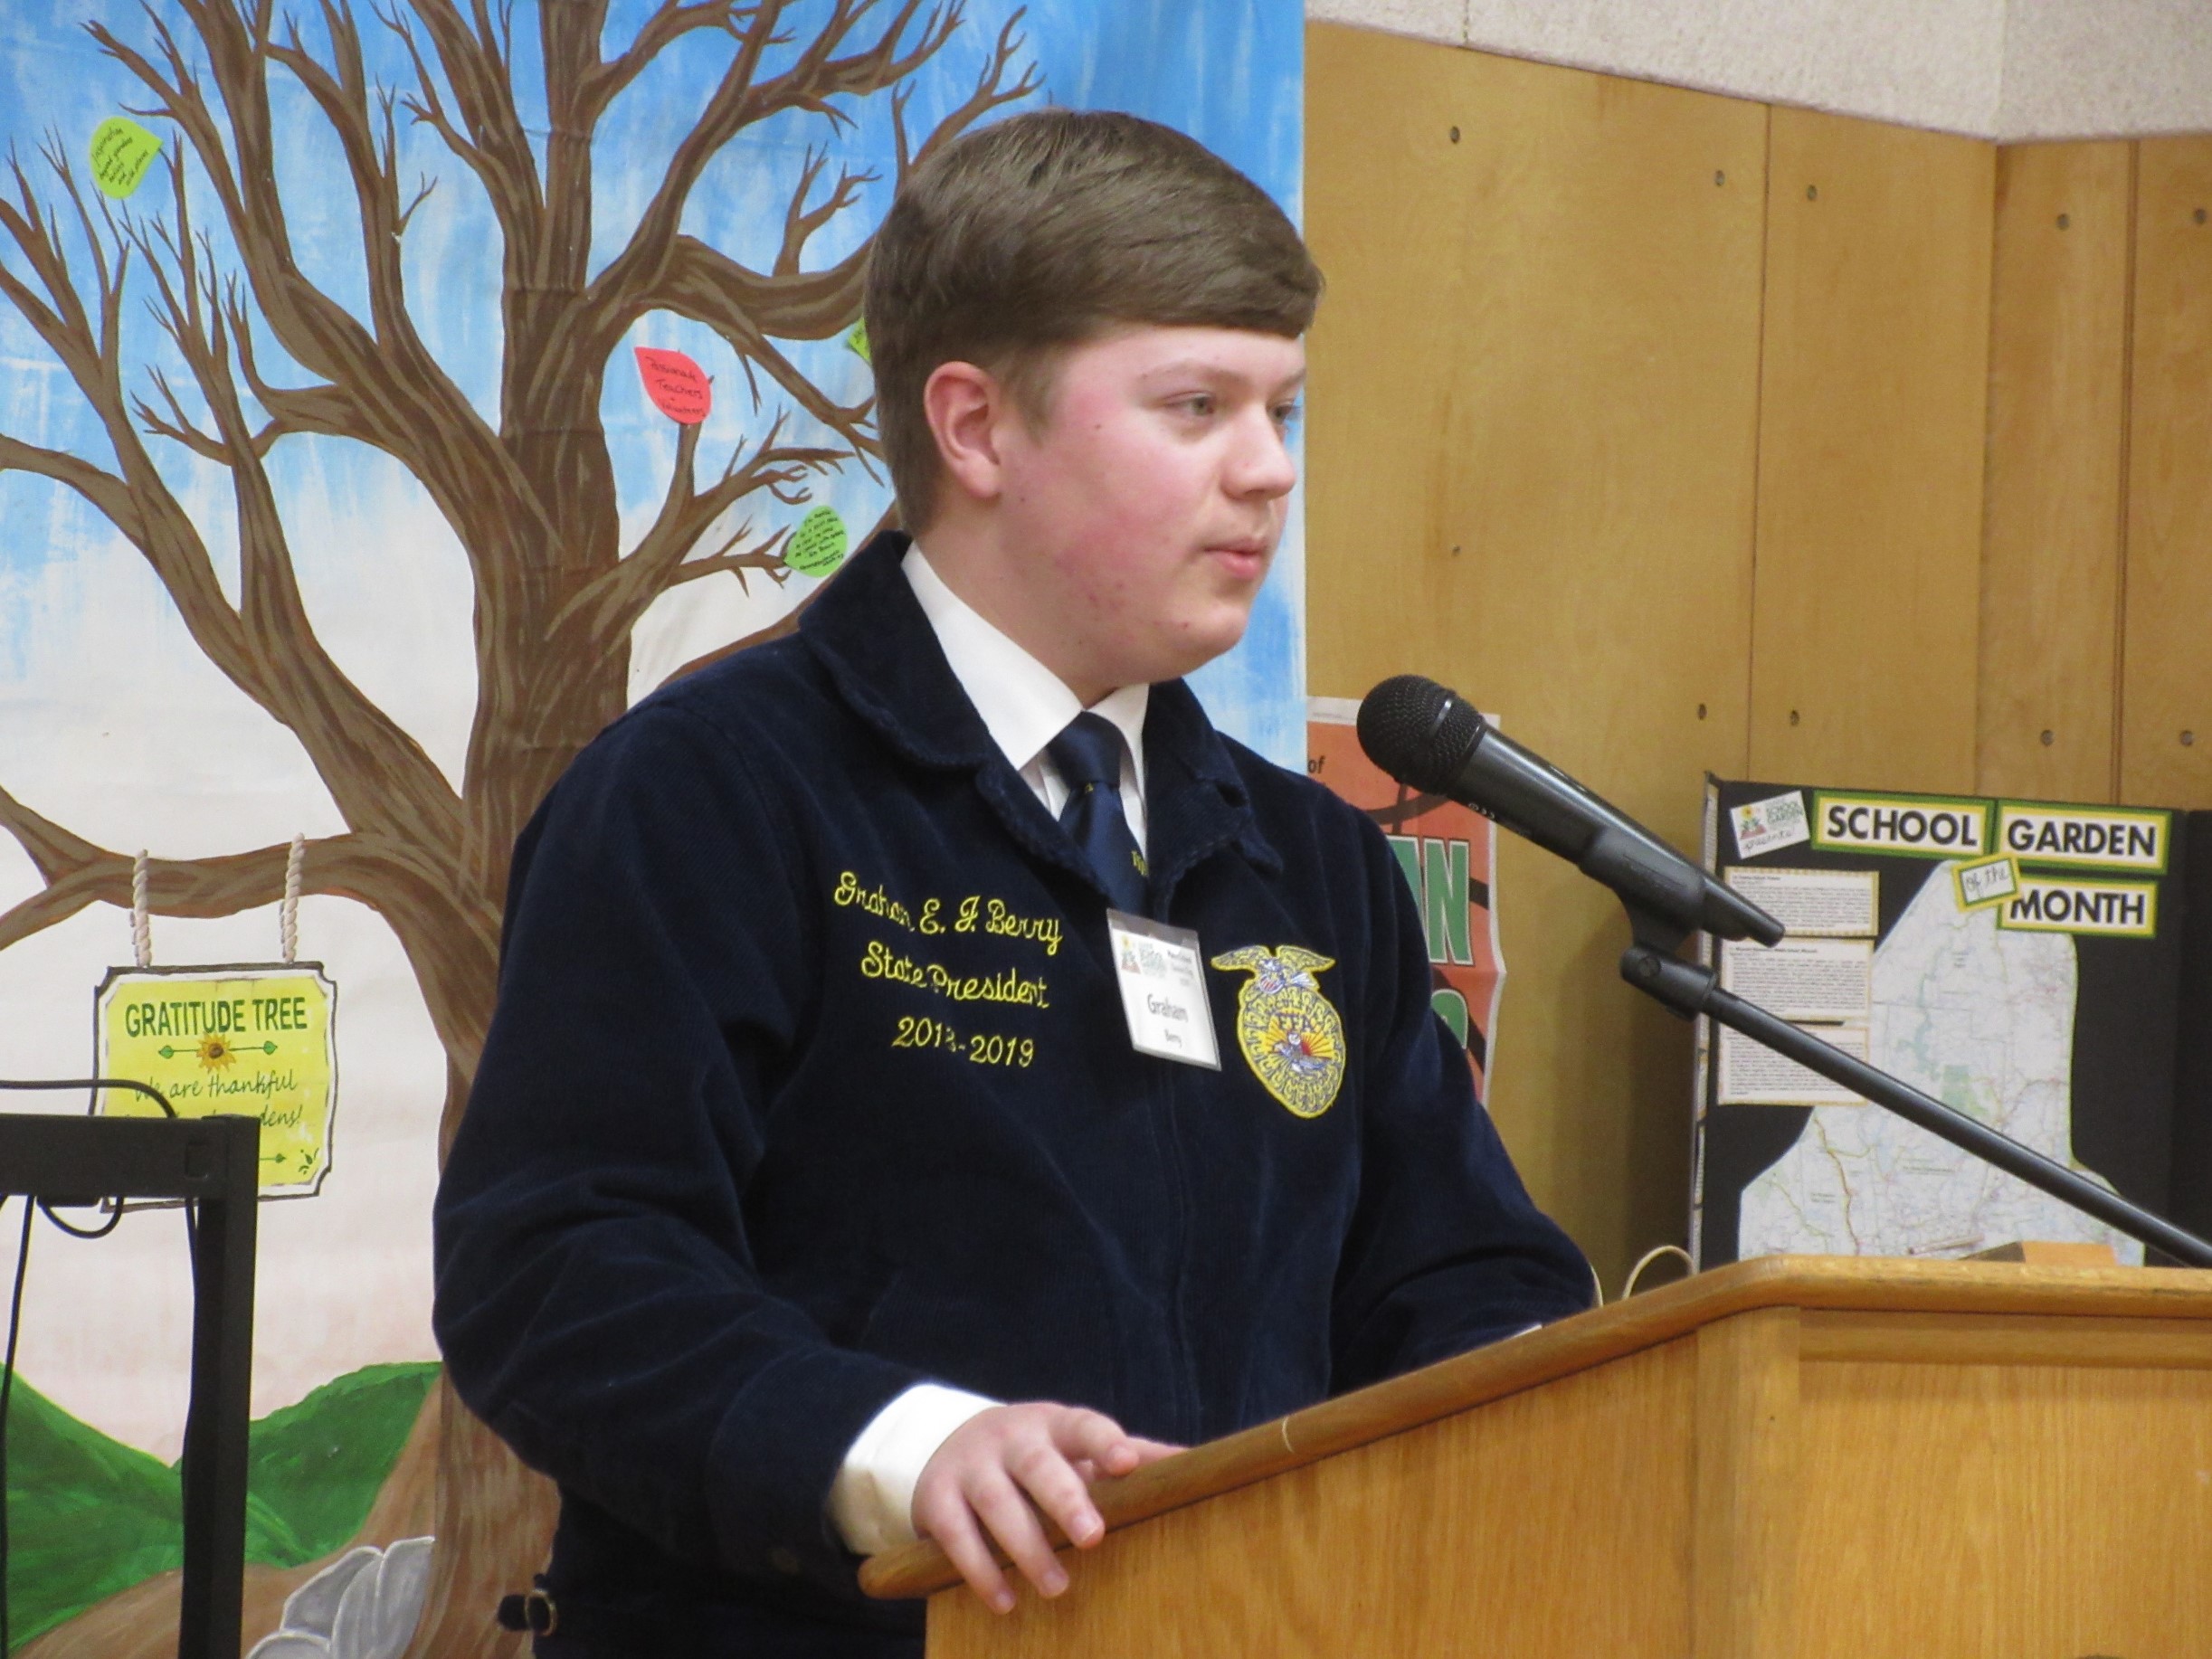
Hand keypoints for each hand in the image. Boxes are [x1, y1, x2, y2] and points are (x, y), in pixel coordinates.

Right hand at [910, 1401, 1179, 1612]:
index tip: (1126, 1464)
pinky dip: (980, 1569)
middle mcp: (1009, 1438)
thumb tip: (1192, 1465)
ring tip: (1057, 1586)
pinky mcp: (934, 1498)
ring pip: (996, 1502)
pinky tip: (1005, 1599)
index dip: (1104, 1442)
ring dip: (1026, 1546)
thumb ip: (1127, 1455)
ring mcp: (969, 1466)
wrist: (944, 1445)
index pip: (1083, 1426)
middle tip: (1092, 1537)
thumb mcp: (1073, 1446)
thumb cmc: (1035, 1455)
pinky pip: (956, 1534)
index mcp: (1053, 1424)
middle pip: (1037, 1463)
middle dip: (1064, 1498)